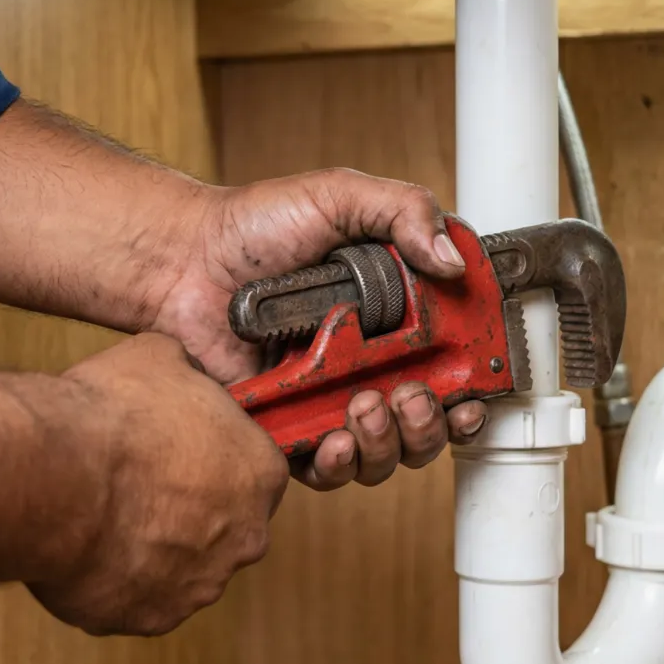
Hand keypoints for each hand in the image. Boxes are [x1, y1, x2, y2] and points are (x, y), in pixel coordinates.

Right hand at [24, 333, 287, 636]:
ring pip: (183, 565)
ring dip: (154, 545)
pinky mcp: (151, 619)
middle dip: (189, 507)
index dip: (211, 457)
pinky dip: (118, 578)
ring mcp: (199, 586)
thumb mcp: (161, 358)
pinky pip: (139, 597)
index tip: (176, 449)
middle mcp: (244, 537)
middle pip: (225, 524)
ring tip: (105, 513)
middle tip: (139, 482)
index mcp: (261, 474)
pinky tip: (87, 545)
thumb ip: (188, 376)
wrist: (57, 477)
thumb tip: (182, 373)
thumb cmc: (113, 416)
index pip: (252, 470)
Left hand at [150, 169, 488, 488]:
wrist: (183, 262)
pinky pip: (327, 468)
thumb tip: (453, 261)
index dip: (476, 382)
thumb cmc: (254, 227)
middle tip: (411, 395)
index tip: (480, 386)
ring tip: (366, 408)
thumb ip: (404, 211)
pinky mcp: (288, 426)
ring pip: (386, 452)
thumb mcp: (339, 196)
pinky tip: (334, 438)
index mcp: (393, 315)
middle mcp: (368, 362)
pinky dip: (340, 463)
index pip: (455, 361)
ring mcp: (328, 398)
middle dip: (433, 421)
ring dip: (390, 441)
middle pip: (429, 421)